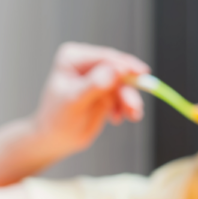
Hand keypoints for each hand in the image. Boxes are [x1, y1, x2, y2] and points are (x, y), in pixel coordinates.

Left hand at [34, 42, 149, 153]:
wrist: (55, 140)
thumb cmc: (57, 120)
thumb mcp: (74, 102)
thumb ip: (94, 86)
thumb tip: (116, 71)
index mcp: (73, 58)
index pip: (105, 58)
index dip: (125, 65)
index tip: (142, 74)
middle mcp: (87, 63)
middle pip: (118, 70)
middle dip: (128, 90)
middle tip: (135, 108)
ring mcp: (97, 76)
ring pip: (124, 84)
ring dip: (130, 100)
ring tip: (132, 116)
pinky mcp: (105, 90)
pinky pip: (123, 95)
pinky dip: (126, 107)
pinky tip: (118, 119)